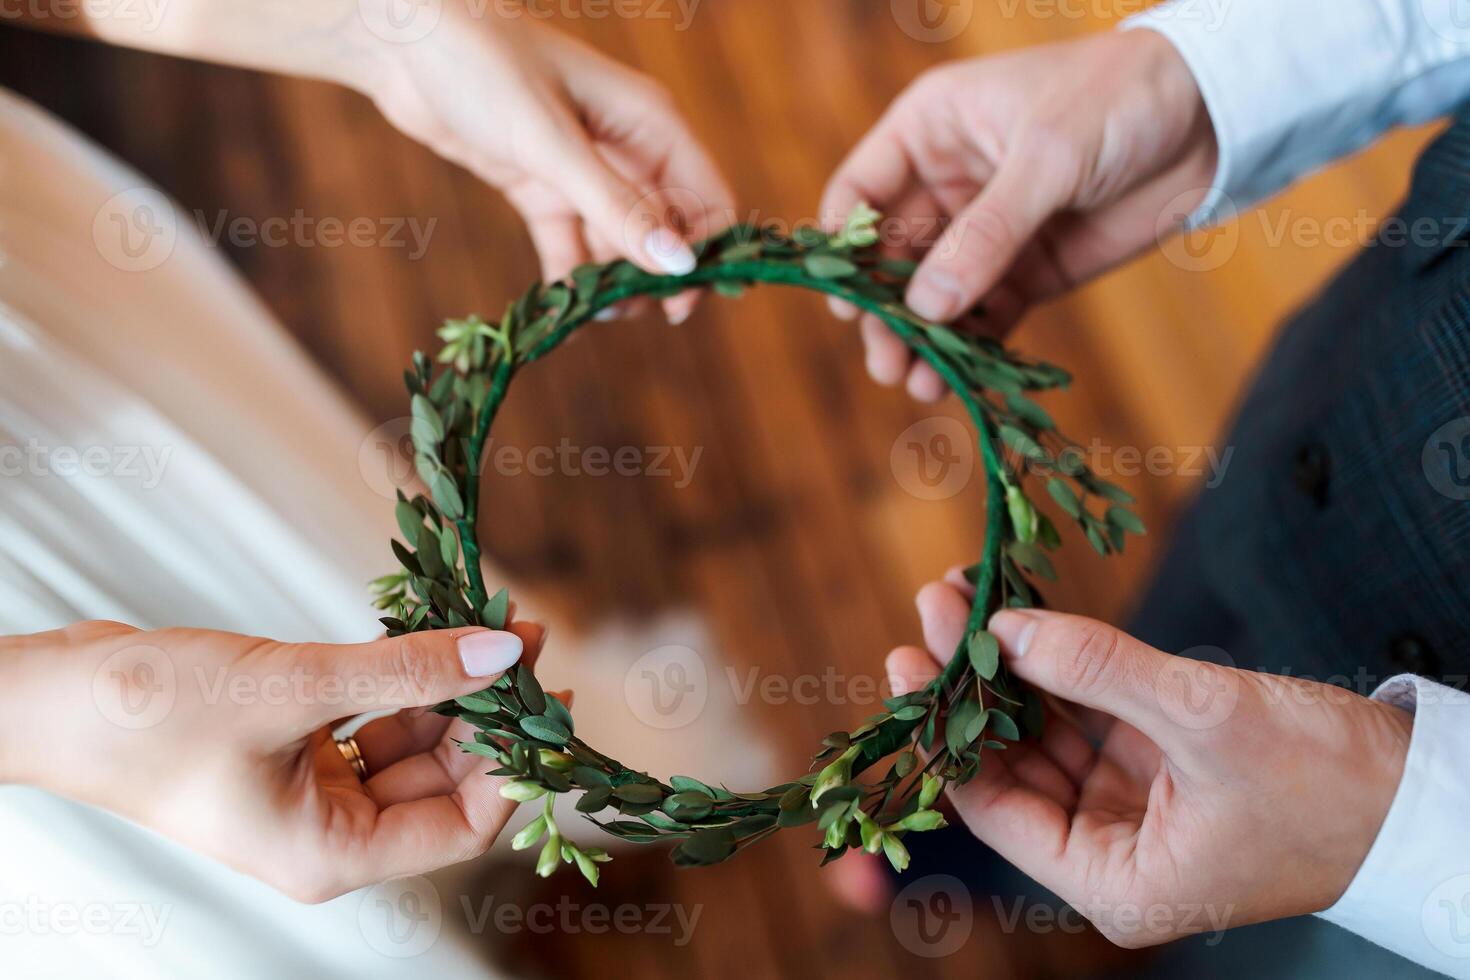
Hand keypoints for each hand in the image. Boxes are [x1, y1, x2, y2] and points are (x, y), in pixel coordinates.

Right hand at [0, 615, 548, 901]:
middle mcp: (330, 832)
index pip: (464, 827)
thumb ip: (408, 670)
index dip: (513, 763)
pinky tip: (431, 635)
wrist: (56, 696)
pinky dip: (405, 679)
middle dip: (488, 711)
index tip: (541, 690)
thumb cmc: (154, 713)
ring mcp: (311, 791)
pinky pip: (374, 718)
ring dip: (451, 686)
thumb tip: (503, 654)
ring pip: (414, 743)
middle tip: (522, 635)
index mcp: (332, 853)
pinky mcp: (295, 748)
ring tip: (490, 620)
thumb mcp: (296, 684)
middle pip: (446, 780)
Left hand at [362, 7, 734, 323]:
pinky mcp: (541, 188)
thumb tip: (678, 265)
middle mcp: (627, 149)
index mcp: (651, 124)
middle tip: (625, 312)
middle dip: (653, 276)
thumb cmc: (485, 67)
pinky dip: (570, 276)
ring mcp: (583, 171)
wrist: (401, 43)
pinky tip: (560, 307)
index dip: (706, 254)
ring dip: (612, 282)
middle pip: (666, 230)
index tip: (681, 305)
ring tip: (590, 312)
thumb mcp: (553, 143)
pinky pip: (571, 245)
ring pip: (619, 244)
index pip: (708, 199)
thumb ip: (615, 206)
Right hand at [821, 30, 1216, 398]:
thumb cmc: (1118, 99)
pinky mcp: (1028, 269)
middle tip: (886, 361)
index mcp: (930, 129)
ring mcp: (986, 231)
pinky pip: (985, 315)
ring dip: (923, 339)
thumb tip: (925, 306)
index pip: (861, 192)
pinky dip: (971, 347)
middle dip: (885, 310)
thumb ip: (987, 232)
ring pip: (933, 295)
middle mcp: (947, 182)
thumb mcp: (1047, 155)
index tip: (846, 301)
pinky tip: (958, 377)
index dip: (845, 247)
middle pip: (891, 257)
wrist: (1213, 116)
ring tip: (918, 381)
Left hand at [883, 576, 1410, 946]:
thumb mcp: (1205, 718)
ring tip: (964, 598)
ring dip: (1007, 669)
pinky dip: (1056, 670)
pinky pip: (1086, 717)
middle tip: (934, 607)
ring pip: (1044, 735)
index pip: (996, 808)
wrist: (1423, 792)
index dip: (947, 730)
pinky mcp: (1156, 767)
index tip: (910, 660)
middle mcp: (1112, 853)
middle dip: (970, 686)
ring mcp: (1132, 807)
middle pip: (1011, 766)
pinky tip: (1021, 621)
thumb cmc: (1329, 783)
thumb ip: (1098, 669)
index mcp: (1114, 882)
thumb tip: (1004, 627)